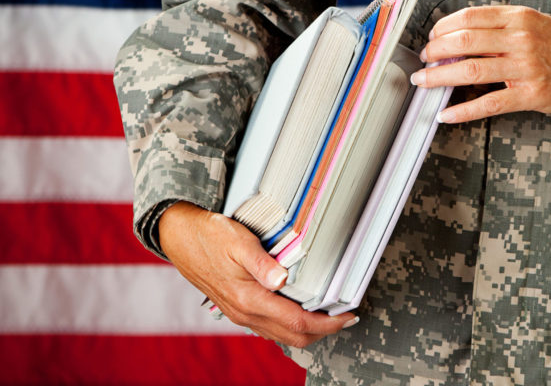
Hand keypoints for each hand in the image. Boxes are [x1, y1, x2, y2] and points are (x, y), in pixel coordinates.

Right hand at [158, 202, 356, 346]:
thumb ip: (262, 263)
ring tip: (329, 315)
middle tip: (345, 318)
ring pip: (282, 336)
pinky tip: (302, 312)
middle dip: (323, 332)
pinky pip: (270, 328)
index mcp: (248, 299)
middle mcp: (245, 313)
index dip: (326, 324)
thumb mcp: (239, 242)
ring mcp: (240, 314)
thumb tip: (282, 279)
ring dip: (308, 331)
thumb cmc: (210, 236)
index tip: (347, 316)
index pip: (296, 322)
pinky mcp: (238, 310)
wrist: (180, 237)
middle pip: (293, 337)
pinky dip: (291, 326)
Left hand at [411, 6, 550, 122]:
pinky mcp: (530, 95)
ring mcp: (525, 68)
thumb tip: (460, 36)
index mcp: (518, 17)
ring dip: (439, 78)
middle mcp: (520, 39)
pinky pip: (488, 104)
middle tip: (423, 61)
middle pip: (463, 42)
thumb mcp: (534, 22)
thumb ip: (501, 26)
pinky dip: (462, 111)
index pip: (468, 18)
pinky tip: (446, 114)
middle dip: (434, 52)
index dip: (442, 28)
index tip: (431, 39)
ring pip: (470, 71)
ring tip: (424, 82)